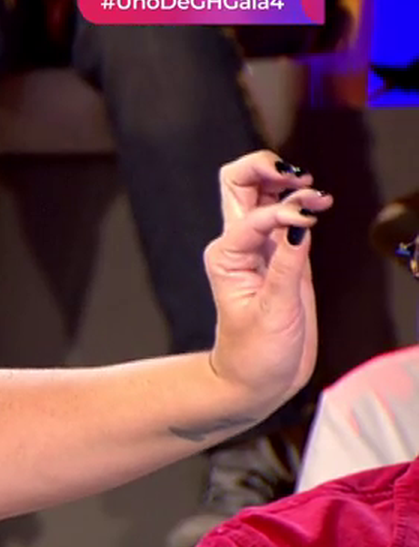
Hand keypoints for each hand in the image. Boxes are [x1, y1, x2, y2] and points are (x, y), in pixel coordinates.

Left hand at [203, 150, 330, 415]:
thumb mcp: (274, 312)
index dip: (282, 213)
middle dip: (265, 168)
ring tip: (316, 193)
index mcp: (226, 256)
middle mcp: (237, 244)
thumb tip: (298, 222)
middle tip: (298, 176)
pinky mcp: (280, 253)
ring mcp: (258, 245)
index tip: (309, 224)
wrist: (256, 378)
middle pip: (240, 182)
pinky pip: (285, 213)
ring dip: (286, 180)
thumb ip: (286, 266)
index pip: (254, 215)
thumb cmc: (256, 353)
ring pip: (262, 192)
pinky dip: (301, 200)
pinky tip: (320, 205)